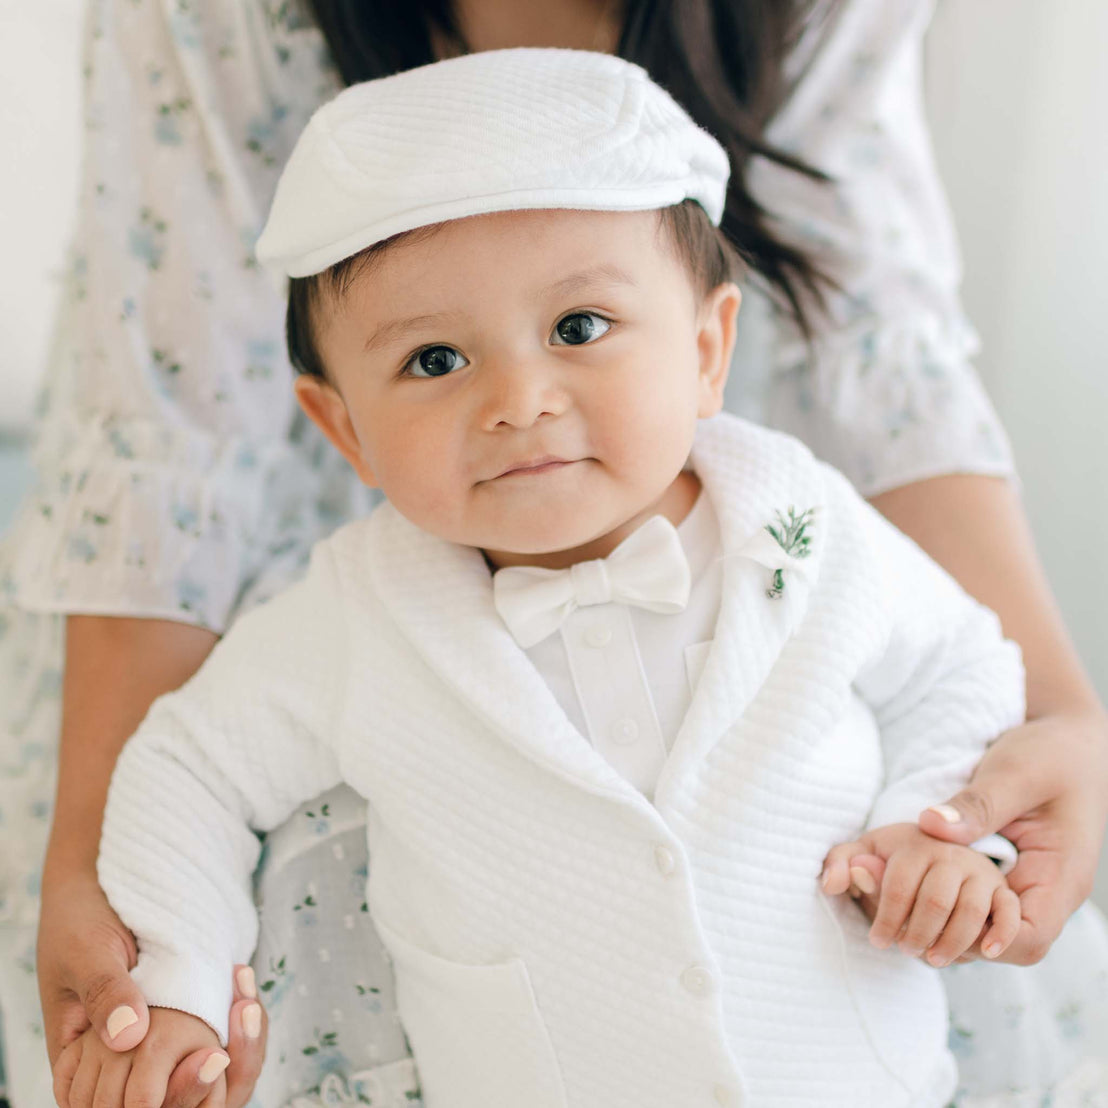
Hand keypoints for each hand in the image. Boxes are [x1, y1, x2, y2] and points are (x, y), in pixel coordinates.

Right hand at [37, 867, 267, 1105]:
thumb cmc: (80, 917)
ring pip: (201, 1076)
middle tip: (244, 1016)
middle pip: (170, 1101)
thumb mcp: (85, 951)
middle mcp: (119, 1062)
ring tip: (248, 1001)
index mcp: (78, 1064)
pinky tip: (245, 983)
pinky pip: (216, 1039)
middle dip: (210, 1077)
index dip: (172, 1095)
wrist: (100, 880)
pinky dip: (238, 1022)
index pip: (128, 1106)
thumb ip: (104, 992)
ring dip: (236, 1046)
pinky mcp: (183, 1016)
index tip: (212, 1059)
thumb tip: (130, 1036)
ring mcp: (154, 1041)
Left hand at [822, 823, 1020, 967]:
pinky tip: (986, 953)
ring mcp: (981, 869)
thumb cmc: (892, 853)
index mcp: (914, 840)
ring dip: (952, 941)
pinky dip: (1002, 933)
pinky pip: (1010, 911)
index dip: (886, 918)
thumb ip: (844, 858)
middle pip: (935, 901)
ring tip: (933, 958)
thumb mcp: (864, 848)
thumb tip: (851, 874)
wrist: (941, 835)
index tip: (877, 940)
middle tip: (905, 950)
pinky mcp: (1003, 887)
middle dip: (917, 933)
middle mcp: (951, 852)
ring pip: (971, 910)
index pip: (898, 884)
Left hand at [917, 711, 1107, 963]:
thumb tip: (928, 826)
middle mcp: (1046, 891)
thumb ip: (978, 804)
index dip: (978, 941)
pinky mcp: (1006, 873)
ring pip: (984, 927)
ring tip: (892, 903)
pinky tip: (908, 885)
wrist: (1068, 741)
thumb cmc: (1051, 755)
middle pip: (1000, 944)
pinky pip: (977, 902)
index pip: (1026, 940)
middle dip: (948, 937)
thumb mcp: (1015, 774)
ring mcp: (1027, 884)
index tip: (927, 922)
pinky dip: (943, 901)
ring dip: (940, 921)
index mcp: (1060, 877)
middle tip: (894, 916)